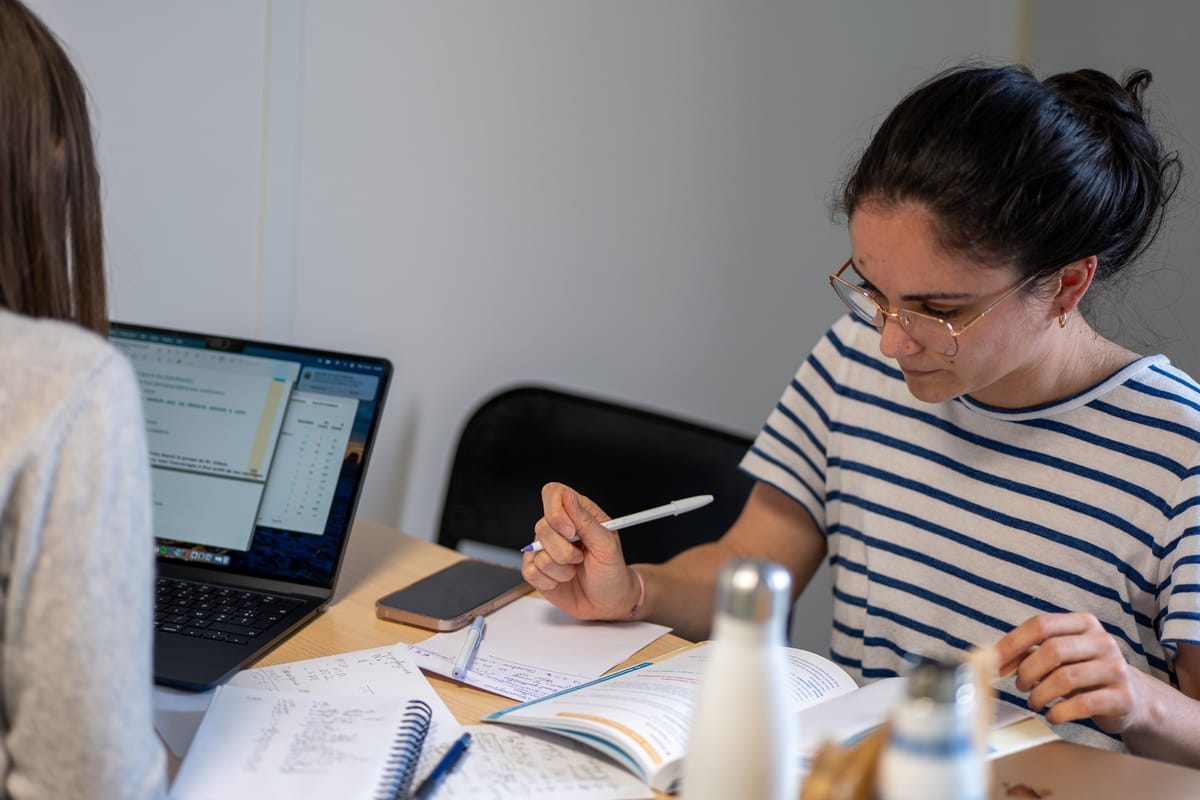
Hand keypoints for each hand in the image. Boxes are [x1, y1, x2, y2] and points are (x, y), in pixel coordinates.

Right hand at [521, 482, 641, 620]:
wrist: (608, 602)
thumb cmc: (611, 571)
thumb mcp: (607, 546)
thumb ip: (586, 521)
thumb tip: (568, 496)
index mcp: (577, 513)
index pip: (553, 494)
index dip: (557, 511)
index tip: (570, 532)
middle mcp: (557, 527)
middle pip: (542, 526)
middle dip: (564, 550)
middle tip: (581, 558)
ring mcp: (544, 548)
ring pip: (537, 552)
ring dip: (561, 569)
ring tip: (574, 570)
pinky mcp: (536, 569)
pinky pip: (531, 571)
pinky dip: (550, 580)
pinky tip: (562, 580)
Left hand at [995, 612, 1149, 733]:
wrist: (1134, 699)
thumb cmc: (1087, 674)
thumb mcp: (1062, 657)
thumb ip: (1031, 653)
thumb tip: (995, 659)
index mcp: (1083, 624)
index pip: (1041, 624)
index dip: (1013, 643)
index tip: (996, 662)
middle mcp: (1102, 641)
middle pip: (1052, 650)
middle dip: (1027, 671)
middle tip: (1020, 686)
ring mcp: (1115, 668)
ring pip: (1065, 678)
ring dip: (1040, 694)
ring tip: (1034, 702)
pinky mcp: (1122, 697)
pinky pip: (1082, 704)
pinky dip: (1058, 712)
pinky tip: (1052, 715)